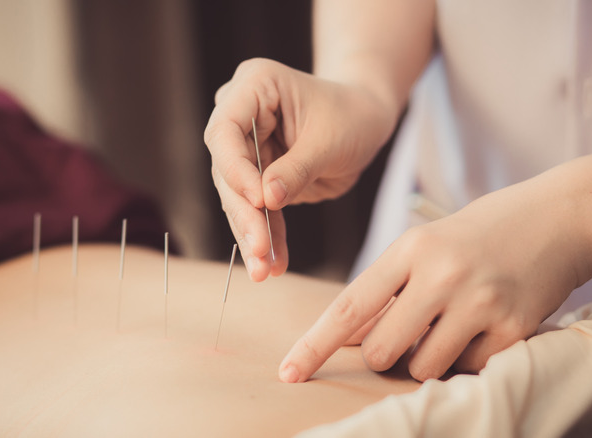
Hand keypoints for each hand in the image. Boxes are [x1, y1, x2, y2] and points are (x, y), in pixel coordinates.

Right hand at [204, 58, 397, 280]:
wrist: (366, 119)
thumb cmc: (353, 115)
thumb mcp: (331, 140)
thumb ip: (297, 169)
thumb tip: (266, 201)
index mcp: (254, 87)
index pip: (225, 130)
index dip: (236, 169)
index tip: (258, 201)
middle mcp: (240, 115)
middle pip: (227, 169)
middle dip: (244, 213)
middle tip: (258, 249)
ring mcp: (246, 148)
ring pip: (237, 197)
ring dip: (251, 235)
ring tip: (263, 269)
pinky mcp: (257, 176)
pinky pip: (257, 211)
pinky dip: (267, 237)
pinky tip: (273, 264)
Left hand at [279, 175, 591, 382]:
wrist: (559, 216)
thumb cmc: (479, 233)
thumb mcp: (426, 245)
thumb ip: (387, 288)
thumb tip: (349, 338)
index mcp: (409, 248)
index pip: (349, 307)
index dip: (314, 345)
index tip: (289, 372)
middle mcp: (440, 274)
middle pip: (382, 350)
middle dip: (386, 354)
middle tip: (410, 331)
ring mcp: (478, 301)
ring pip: (422, 367)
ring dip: (428, 358)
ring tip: (454, 323)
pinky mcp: (513, 328)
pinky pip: (468, 369)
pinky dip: (469, 358)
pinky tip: (486, 324)